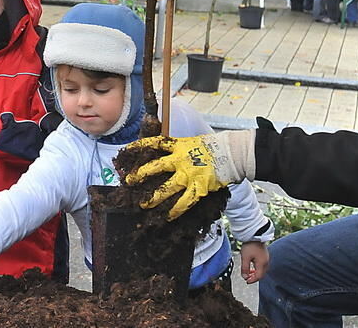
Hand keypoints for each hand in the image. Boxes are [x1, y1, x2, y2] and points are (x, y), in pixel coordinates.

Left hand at [123, 130, 254, 219]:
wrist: (231, 153)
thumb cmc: (212, 146)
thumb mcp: (191, 141)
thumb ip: (176, 147)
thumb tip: (163, 150)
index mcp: (178, 146)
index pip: (154, 143)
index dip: (138, 146)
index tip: (125, 150)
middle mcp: (180, 159)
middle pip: (155, 167)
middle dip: (140, 175)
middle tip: (129, 181)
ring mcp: (189, 174)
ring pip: (167, 188)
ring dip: (154, 197)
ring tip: (143, 204)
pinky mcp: (199, 187)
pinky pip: (185, 201)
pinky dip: (176, 210)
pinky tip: (168, 217)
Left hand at [239, 241, 268, 283]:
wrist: (255, 235)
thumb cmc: (250, 245)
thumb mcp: (245, 258)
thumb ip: (245, 268)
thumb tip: (245, 277)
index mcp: (262, 263)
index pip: (258, 276)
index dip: (252, 280)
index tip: (247, 281)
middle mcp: (266, 262)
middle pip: (261, 274)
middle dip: (254, 277)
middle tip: (247, 278)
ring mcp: (266, 258)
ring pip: (262, 270)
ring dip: (255, 273)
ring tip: (249, 273)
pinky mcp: (265, 255)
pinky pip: (262, 265)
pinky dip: (257, 268)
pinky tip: (252, 266)